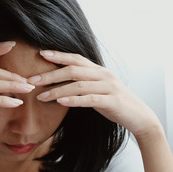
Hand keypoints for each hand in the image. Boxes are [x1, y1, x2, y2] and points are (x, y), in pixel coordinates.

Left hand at [29, 50, 160, 137]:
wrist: (140, 117)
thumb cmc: (117, 105)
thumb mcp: (100, 90)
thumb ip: (85, 84)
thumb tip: (64, 83)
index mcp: (100, 71)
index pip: (76, 58)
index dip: (59, 55)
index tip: (41, 54)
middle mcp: (104, 75)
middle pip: (73, 70)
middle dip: (51, 74)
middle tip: (32, 80)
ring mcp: (109, 88)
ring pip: (78, 85)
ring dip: (57, 90)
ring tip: (42, 96)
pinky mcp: (112, 102)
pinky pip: (90, 99)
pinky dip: (74, 100)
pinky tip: (60, 102)